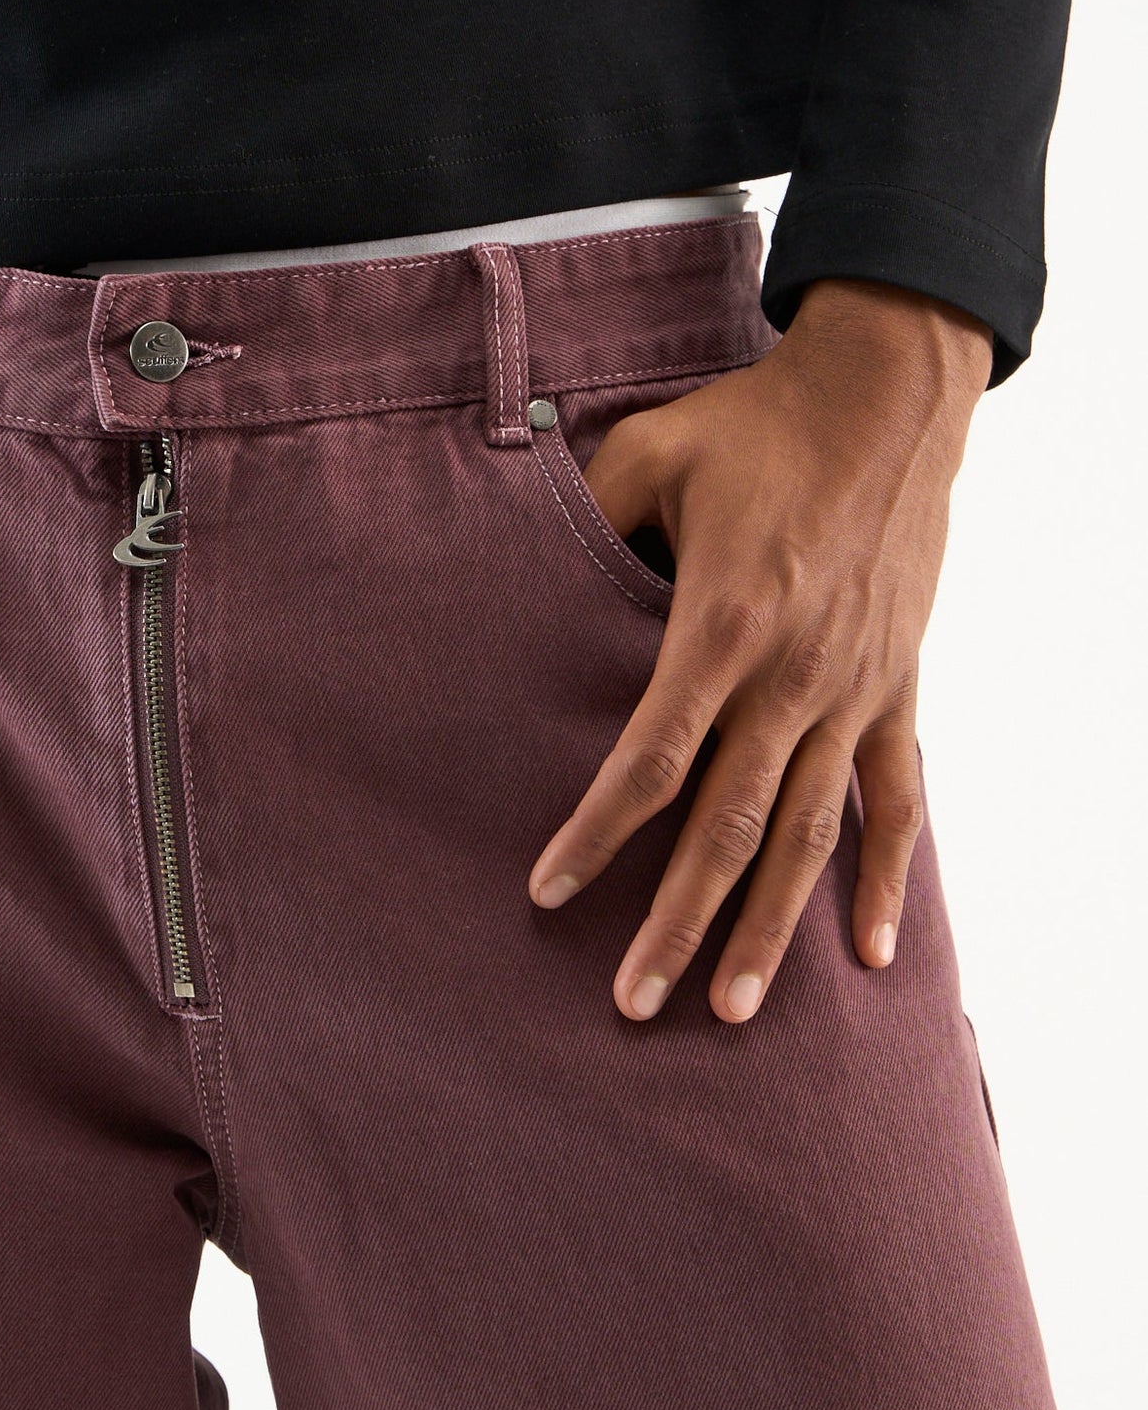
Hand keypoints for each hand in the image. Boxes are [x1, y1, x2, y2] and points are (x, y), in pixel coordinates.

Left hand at [528, 279, 993, 1021]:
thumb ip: (582, 520)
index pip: (651, 759)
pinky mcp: (898, 691)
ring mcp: (853, 692)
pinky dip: (884, 880)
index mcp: (722, 624)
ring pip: (807, 835)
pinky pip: (896, 803)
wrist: (888, 399)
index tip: (547, 894)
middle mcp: (793, 676)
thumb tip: (512, 568)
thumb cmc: (755, 424)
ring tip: (728, 1011)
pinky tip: (865, 954)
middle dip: (677, 922)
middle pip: (727, 827)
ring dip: (769, 930)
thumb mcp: (649, 452)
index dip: (597, 833)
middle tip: (633, 1003)